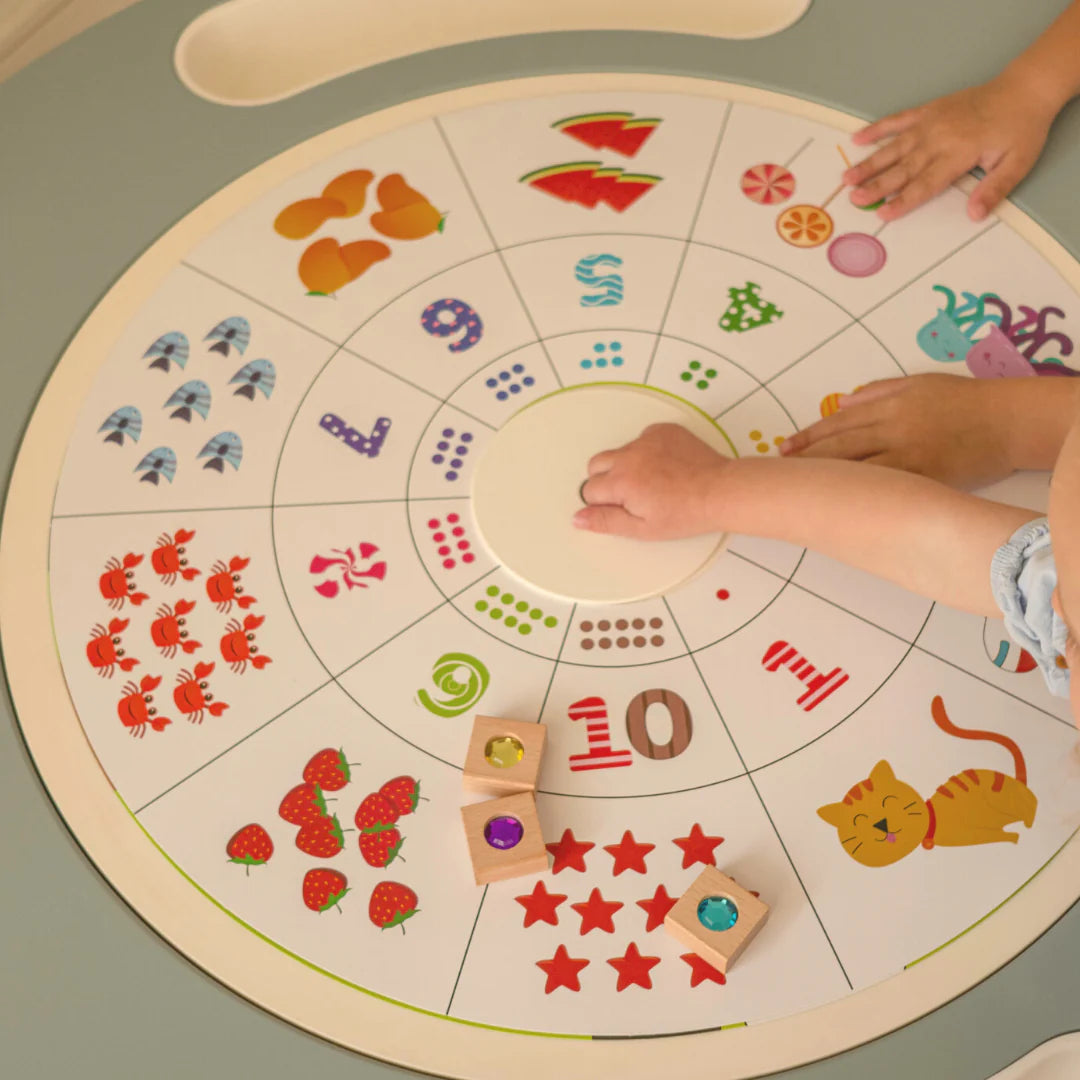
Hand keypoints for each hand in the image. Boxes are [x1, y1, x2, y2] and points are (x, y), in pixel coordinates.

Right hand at [574, 423, 727, 538]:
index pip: (590, 490)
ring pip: (619, 451)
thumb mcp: (642, 528)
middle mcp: (629, 456)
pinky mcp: (662, 431)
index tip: (623, 508)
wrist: (719, 490)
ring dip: (626, 465)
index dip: (604, 503)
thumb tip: (577, 518)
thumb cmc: (686, 512)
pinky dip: (646, 451)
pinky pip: (642, 439)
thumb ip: (606, 521)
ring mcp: (646, 440)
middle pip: (596, 465)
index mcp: (621, 481)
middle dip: (605, 481)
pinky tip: (664, 467)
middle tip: (631, 496)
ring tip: (651, 482)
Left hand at [779, 374, 1012, 488]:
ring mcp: (909, 454)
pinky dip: (860, 494)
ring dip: (825, 479)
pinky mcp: (925, 477)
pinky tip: (839, 503)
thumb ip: (879, 392)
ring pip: (857, 468)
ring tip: (799, 490)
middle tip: (779, 473)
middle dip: (806, 460)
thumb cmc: (964, 401)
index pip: (838, 422)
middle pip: (840, 447)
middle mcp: (894, 428)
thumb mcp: (920, 383)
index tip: (784, 449)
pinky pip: (886, 485)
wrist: (1008, 421)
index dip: (808, 437)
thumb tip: (842, 401)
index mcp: (890, 404)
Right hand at [845, 72, 1056, 221]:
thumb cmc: (1022, 129)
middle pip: (903, 168)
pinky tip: (857, 139)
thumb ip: (994, 190)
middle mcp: (939, 138)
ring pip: (894, 147)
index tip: (883, 214)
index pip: (925, 183)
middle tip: (854, 199)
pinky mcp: (928, 110)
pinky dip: (877, 129)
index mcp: (958, 153)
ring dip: (870, 163)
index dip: (903, 200)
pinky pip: (897, 120)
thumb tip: (974, 215)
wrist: (1025, 89)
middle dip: (877, 185)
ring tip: (847, 177)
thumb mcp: (1017, 163)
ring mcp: (930, 122)